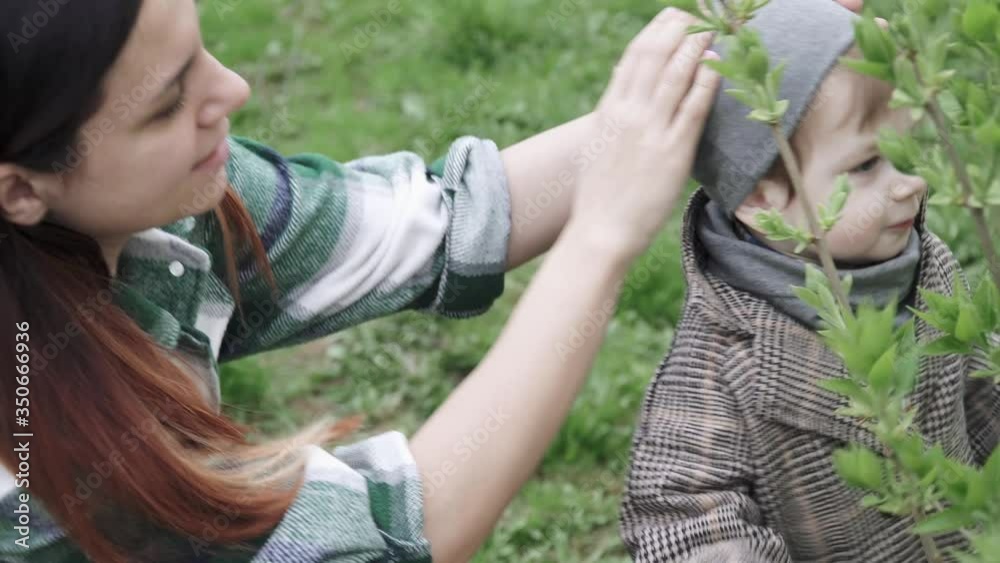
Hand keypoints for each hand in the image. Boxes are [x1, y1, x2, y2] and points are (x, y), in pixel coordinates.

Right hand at [567, 7, 720, 262]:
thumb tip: (619, 89)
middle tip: (697, 17)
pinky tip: (718, 65)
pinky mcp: (671, 153)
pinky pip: (692, 109)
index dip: (654, 33)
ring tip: (713, 30)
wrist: (599, 230)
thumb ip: (611, 116)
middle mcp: (627, 115)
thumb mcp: (597, 146)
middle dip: (677, 30)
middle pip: (654, 57)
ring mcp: (649, 132)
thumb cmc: (600, 196)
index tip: (671, 20)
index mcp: (608, 112)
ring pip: (675, 76)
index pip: (632, 59)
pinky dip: (706, 82)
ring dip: (695, 47)